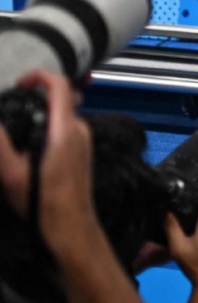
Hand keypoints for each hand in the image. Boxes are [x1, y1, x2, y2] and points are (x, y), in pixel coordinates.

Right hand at [0, 71, 96, 254]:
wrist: (72, 226)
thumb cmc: (43, 202)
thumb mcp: (12, 173)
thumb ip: (1, 143)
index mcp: (65, 129)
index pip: (60, 85)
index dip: (39, 76)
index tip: (19, 84)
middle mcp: (79, 130)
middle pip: (59, 99)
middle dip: (34, 100)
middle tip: (11, 112)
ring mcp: (84, 140)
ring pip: (61, 115)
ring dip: (40, 116)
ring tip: (16, 134)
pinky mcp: (83, 151)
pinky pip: (64, 129)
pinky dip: (47, 129)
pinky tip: (30, 149)